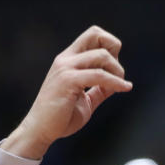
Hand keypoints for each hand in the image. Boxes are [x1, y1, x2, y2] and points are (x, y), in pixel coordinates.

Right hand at [2, 25, 131, 158]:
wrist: (41, 130)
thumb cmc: (60, 117)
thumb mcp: (85, 100)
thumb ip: (99, 90)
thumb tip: (116, 85)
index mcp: (68, 60)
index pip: (92, 35)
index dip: (109, 46)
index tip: (114, 69)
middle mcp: (66, 59)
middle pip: (96, 34)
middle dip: (114, 50)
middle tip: (118, 74)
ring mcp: (66, 68)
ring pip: (101, 55)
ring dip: (118, 70)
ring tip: (120, 86)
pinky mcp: (68, 81)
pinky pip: (99, 75)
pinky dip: (115, 82)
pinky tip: (123, 89)